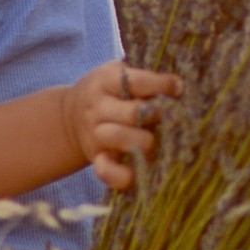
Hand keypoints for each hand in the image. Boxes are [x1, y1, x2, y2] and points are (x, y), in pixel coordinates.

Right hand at [64, 61, 182, 190]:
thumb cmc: (109, 92)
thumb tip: (180, 84)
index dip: (161, 85)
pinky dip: (123, 175)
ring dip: (146, 141)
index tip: (178, 88)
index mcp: (106, 81)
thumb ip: (144, 76)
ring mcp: (96, 134)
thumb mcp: (118, 74)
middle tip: (171, 117)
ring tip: (156, 140)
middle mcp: (98, 108)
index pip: (136, 82)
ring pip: (122, 138)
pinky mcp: (96, 158)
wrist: (69, 117)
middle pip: (133, 112)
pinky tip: (138, 172)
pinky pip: (107, 170)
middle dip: (158, 115)